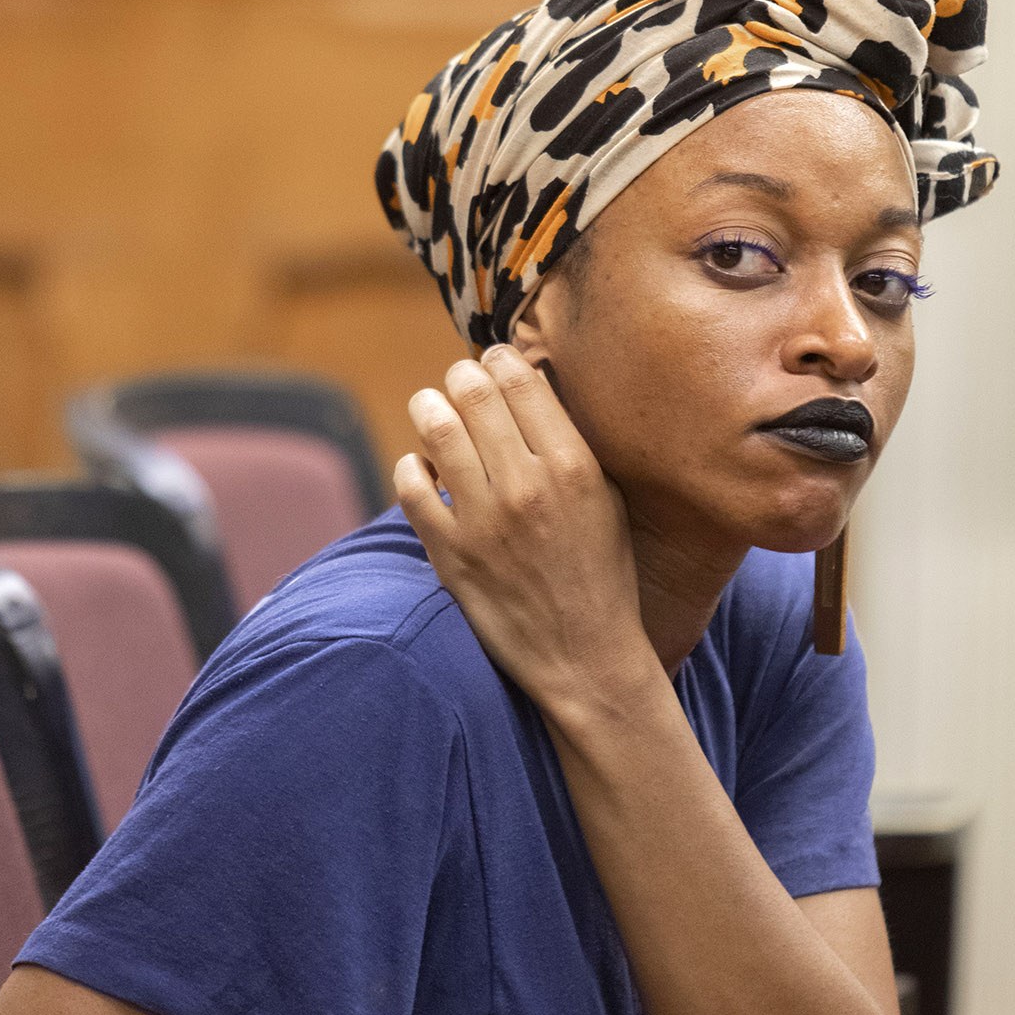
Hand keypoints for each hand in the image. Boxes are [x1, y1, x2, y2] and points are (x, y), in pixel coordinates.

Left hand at [394, 348, 649, 716]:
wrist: (585, 656)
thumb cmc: (602, 572)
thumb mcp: (604, 497)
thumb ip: (568, 441)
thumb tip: (530, 383)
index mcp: (574, 466)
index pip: (519, 378)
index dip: (499, 358)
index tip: (494, 362)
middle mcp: (527, 486)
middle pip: (472, 392)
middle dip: (460, 377)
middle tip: (460, 382)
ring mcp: (483, 520)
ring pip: (434, 428)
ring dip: (428, 406)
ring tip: (432, 407)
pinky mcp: (449, 553)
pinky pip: (410, 485)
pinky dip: (411, 465)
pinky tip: (424, 467)